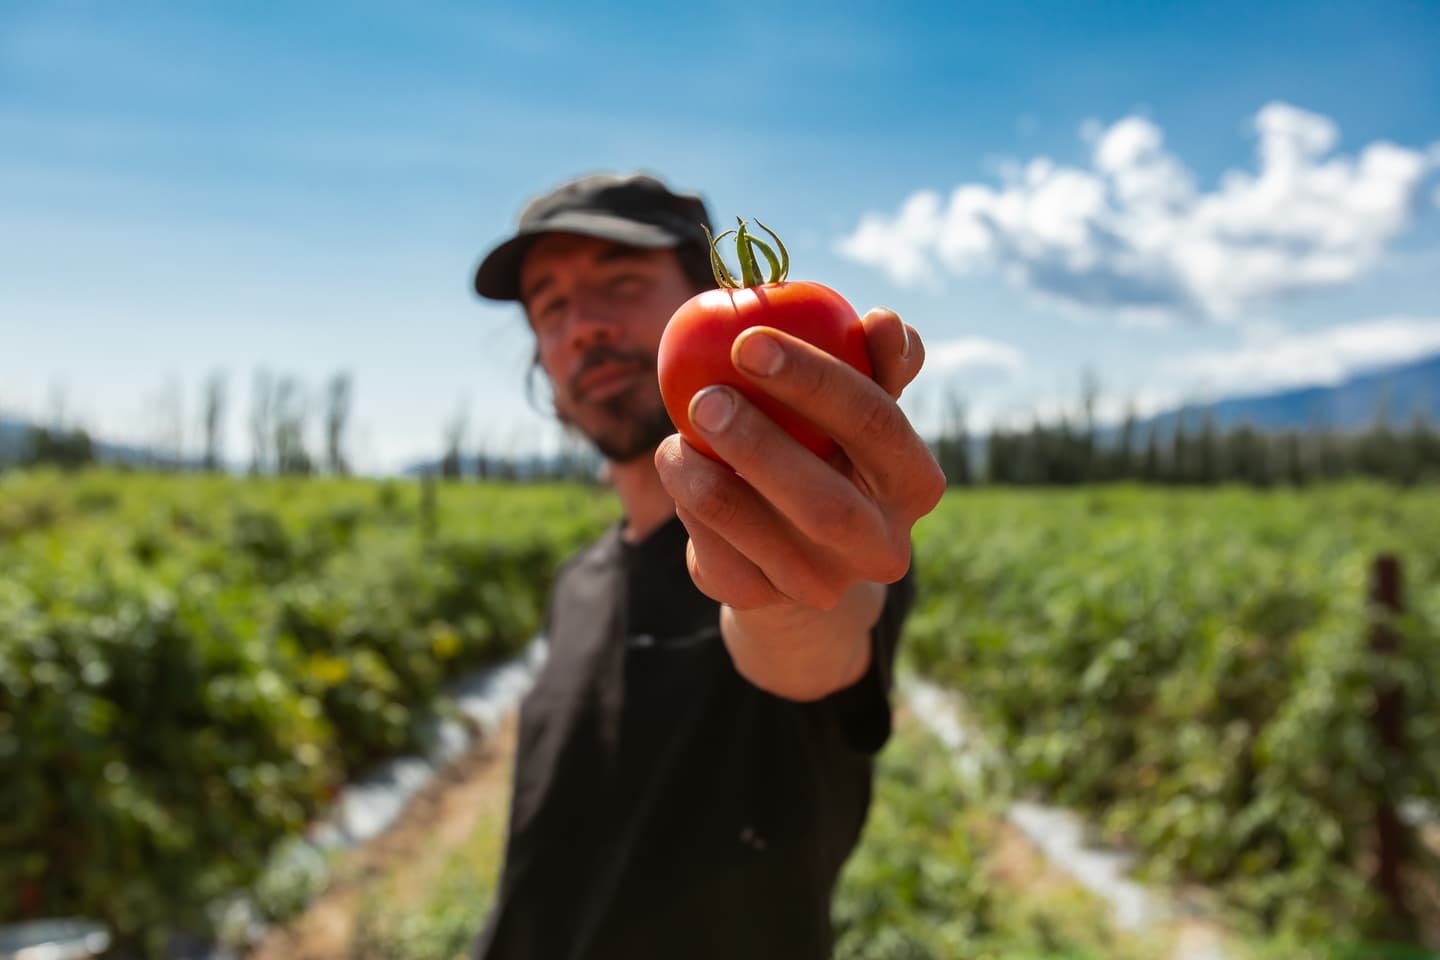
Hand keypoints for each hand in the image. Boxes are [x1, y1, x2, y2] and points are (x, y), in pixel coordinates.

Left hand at [653, 307, 944, 683]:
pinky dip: (688, 509)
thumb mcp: (856, 404)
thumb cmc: (831, 444)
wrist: (802, 544)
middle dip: (758, 445)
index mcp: (917, 484)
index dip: (813, 378)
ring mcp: (824, 585)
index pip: (874, 424)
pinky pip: (715, 558)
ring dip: (705, 478)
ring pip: (756, 533)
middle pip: (824, 503)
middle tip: (703, 397)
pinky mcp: (763, 602)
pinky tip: (678, 466)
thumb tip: (885, 320)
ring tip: (676, 435)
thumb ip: (874, 361)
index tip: (747, 340)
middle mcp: (882, 548)